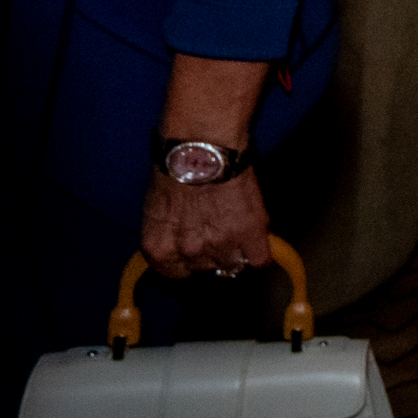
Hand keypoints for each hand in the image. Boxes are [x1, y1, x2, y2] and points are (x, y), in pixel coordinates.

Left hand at [141, 52, 273, 277]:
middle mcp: (189, 252)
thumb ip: (169, 232)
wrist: (202, 144)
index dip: (187, 261)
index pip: (174, 273)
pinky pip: (261, 259)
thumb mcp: (157, 206)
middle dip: (213, 252)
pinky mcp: (251, 234)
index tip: (194, 251)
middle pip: (207, 269)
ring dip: (237, 249)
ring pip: (235, 265)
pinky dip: (261, 249)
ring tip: (235, 222)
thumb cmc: (176, 165)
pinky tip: (255, 233)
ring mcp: (222, 245)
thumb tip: (182, 239)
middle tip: (217, 226)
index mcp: (159, 248)